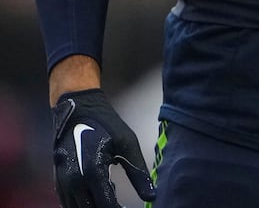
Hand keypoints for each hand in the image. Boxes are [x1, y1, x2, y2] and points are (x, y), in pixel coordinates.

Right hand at [50, 89, 155, 207]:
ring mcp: (62, 182)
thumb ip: (138, 173)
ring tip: (113, 192)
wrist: (78, 108)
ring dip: (96, 206)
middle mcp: (73, 181)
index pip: (107, 206)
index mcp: (92, 172)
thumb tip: (152, 197)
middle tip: (123, 203)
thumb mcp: (128, 144)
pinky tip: (101, 190)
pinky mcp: (58, 181)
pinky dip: (85, 203)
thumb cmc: (106, 124)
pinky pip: (69, 203)